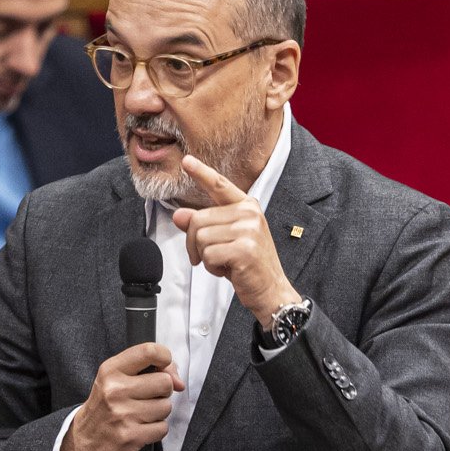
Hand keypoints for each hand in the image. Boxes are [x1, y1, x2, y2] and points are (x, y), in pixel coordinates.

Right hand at [59, 342, 183, 450]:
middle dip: (162, 391)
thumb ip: (150, 369)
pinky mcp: (130, 436)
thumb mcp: (117, 378)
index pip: (149, 351)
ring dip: (159, 412)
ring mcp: (123, 415)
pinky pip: (162, 428)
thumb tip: (178, 382)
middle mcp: (115, 390)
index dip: (164, 357)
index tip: (162, 367)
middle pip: (164, 382)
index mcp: (111, 370)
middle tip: (147, 396)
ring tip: (141, 413)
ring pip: (166, 407)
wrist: (84, 438)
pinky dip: (156, 429)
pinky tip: (141, 428)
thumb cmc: (107, 404)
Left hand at [170, 155, 299, 325]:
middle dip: (195, 243)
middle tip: (210, 257)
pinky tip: (228, 270)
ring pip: (200, 238)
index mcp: (246, 206)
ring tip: (224, 262)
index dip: (202, 173)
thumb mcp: (224, 239)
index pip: (220, 186)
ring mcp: (248, 230)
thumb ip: (203, 224)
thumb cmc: (248, 264)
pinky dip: (212, 267)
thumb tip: (178, 215)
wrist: (271, 290)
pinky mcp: (244, 249)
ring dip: (205, 257)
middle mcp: (249, 213)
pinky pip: (208, 254)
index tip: (186, 160)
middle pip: (198, 220)